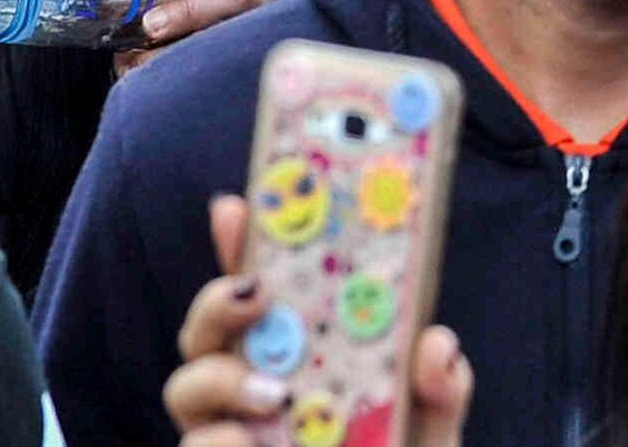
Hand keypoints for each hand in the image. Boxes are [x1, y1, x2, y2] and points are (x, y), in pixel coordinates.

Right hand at [166, 196, 474, 446]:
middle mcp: (253, 386)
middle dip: (217, 300)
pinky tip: (256, 444)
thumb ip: (441, 387)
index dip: (241, 243)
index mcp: (301, 353)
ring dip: (219, 378)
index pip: (261, 289)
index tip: (236, 204)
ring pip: (185, 388)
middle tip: (254, 296)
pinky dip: (221, 441)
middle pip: (205, 329)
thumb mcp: (431, 422)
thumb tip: (436, 344)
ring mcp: (230, 431)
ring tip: (271, 395)